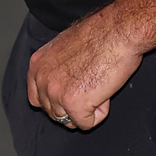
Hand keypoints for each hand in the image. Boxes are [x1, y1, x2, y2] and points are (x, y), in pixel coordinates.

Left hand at [25, 10, 146, 130]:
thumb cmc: (101, 33)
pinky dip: (99, 114)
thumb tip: (64, 79)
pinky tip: (105, 95)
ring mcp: (56, 94)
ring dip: (87, 110)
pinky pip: (86, 124)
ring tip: (99, 88)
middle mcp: (42, 80)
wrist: (118, 31)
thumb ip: (57, 66)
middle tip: (92, 86)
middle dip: (74, 106)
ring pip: (69, 121)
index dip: (57, 102)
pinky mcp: (73, 105)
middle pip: (53, 113)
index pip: (37, 99)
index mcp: (38, 64)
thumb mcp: (65, 45)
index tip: (73, 95)